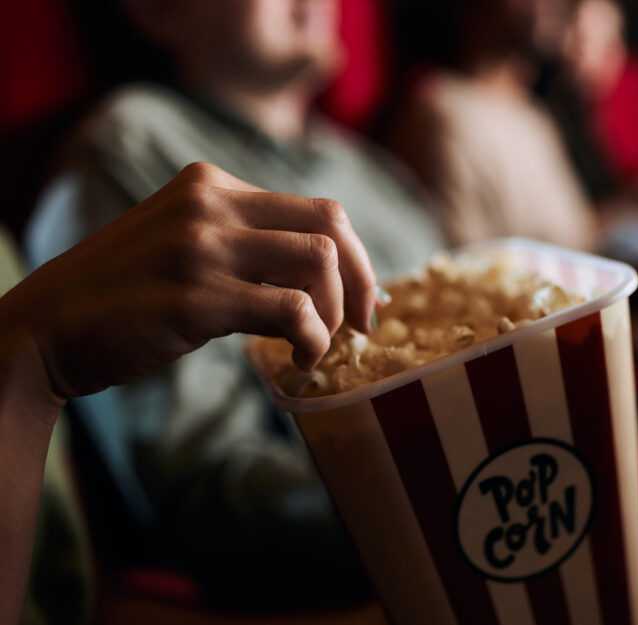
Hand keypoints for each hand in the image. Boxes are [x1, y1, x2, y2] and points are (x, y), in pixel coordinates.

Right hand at [0, 162, 376, 401]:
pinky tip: (299, 361)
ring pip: (318, 261)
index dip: (356, 256)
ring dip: (335, 313)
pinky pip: (291, 311)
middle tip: (362, 325)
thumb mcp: (185, 243)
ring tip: (317, 346)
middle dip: (363, 280)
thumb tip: (324, 275)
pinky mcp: (195, 297)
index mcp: (212, 184)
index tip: (362, 299)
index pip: (320, 207)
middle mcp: (210, 203)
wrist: (46, 328)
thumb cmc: (125, 294)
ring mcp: (201, 246)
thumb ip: (245, 242)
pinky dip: (312, 340)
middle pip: (332, 224)